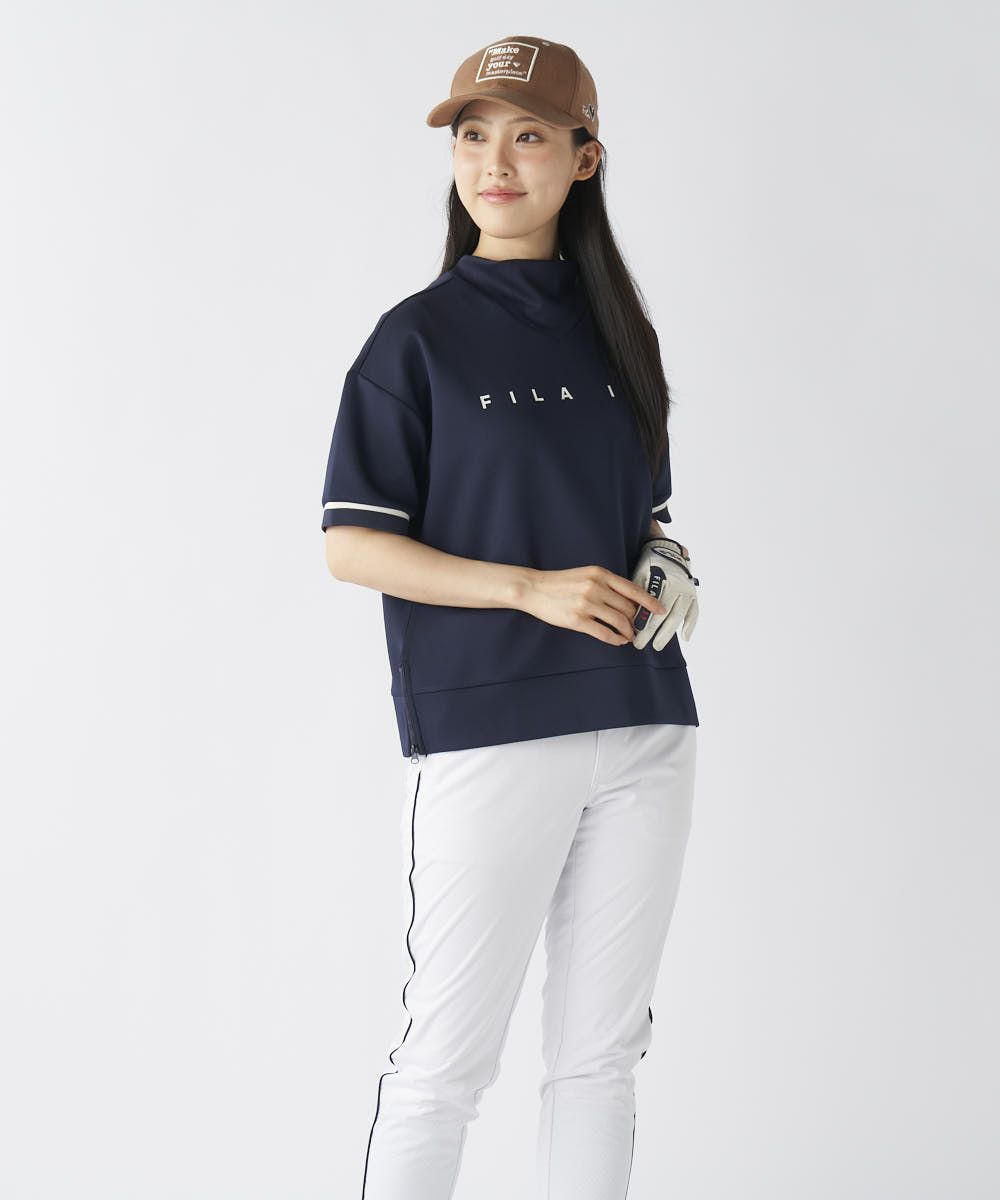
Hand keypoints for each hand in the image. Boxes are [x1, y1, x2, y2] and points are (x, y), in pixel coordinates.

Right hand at [516, 565, 668, 645]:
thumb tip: (628, 601)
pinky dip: (616, 639)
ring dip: (628, 632)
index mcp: (600, 574)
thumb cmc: (560, 583)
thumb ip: (606, 584)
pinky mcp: (577, 620)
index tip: (660, 611)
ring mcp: (586, 604)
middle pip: (628, 608)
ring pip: (619, 622)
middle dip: (636, 620)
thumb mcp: (586, 575)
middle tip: (639, 627)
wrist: (533, 588)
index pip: (633, 589)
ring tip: (630, 636)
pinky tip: (619, 641)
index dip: (650, 602)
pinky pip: (604, 633)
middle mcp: (595, 587)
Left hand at [631, 536, 699, 648]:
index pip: (650, 607)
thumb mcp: (638, 575)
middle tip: (640, 644)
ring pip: (678, 616)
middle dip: (651, 632)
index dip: (642, 622)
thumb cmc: (648, 564)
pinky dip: (690, 624)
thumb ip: (636, 594)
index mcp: (660, 580)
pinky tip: (684, 637)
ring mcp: (686, 590)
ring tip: (657, 646)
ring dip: (667, 633)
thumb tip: (629, 617)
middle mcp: (676, 585)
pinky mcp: (693, 593)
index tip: (633, 634)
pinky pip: (694, 611)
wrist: (665, 548)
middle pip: (663, 614)